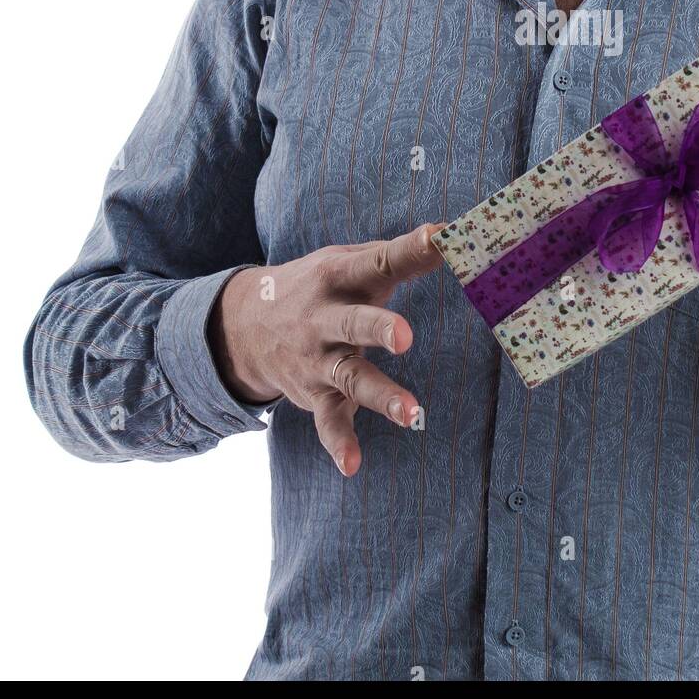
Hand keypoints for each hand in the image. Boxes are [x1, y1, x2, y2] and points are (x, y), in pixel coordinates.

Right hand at [209, 223, 445, 475]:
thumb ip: (397, 254)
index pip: (380, 260)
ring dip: (379, 395)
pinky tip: (352, 465)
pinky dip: (338, 442)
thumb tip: (453, 233)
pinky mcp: (315, 395)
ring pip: (350, 377)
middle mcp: (326, 317)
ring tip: (411, 413)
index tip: (441, 238)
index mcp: (340, 276)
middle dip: (377, 329)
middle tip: (405, 337)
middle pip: (354, 322)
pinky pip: (328, 421)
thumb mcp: (347, 262)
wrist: (245, 324)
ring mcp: (319, 359)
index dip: (411, 249)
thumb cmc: (321, 286)